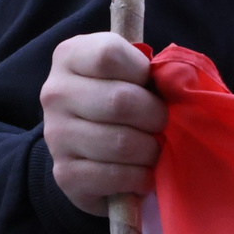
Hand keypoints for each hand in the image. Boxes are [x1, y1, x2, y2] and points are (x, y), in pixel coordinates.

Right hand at [44, 32, 166, 214]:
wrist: (90, 146)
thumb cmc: (123, 98)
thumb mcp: (134, 72)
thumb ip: (156, 70)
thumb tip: (178, 83)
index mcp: (70, 56)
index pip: (109, 56)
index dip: (141, 72)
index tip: (148, 85)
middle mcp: (55, 93)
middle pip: (119, 101)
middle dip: (155, 116)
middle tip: (160, 124)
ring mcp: (55, 135)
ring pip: (120, 143)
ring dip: (149, 150)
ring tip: (152, 149)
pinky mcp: (64, 174)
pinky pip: (115, 176)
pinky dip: (138, 177)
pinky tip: (140, 172)